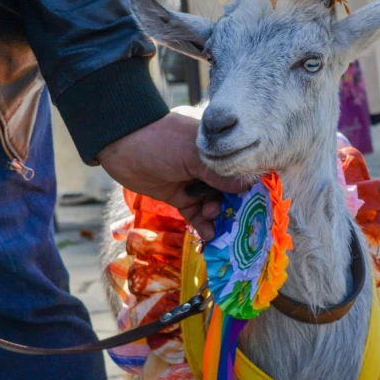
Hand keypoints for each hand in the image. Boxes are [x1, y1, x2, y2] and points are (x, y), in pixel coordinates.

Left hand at [98, 113, 244, 239]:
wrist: (122, 146)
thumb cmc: (161, 143)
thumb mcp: (193, 156)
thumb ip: (219, 174)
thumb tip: (247, 187)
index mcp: (217, 150)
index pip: (240, 171)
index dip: (249, 189)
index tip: (257, 207)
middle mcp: (209, 167)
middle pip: (229, 192)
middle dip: (233, 207)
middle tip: (236, 222)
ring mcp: (193, 182)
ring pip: (212, 204)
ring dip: (217, 217)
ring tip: (214, 222)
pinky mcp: (179, 196)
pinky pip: (195, 213)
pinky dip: (202, 224)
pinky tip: (209, 235)